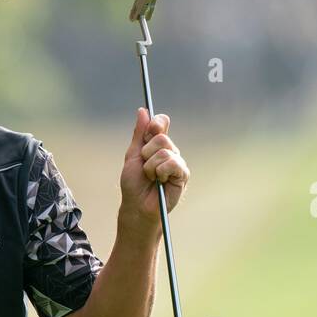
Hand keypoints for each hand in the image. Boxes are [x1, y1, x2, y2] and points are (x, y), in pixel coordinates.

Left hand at [119, 108, 189, 231]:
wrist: (137, 206)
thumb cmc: (133, 184)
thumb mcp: (133, 156)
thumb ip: (139, 134)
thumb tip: (143, 110)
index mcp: (156, 144)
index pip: (161, 123)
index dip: (154, 124)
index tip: (148, 133)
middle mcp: (169, 150)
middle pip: (162, 137)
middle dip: (147, 153)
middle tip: (144, 167)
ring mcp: (177, 162)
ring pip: (165, 151)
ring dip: (151, 166)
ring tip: (151, 177)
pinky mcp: (183, 174)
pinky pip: (173, 164)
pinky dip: (161, 172)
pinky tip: (160, 181)